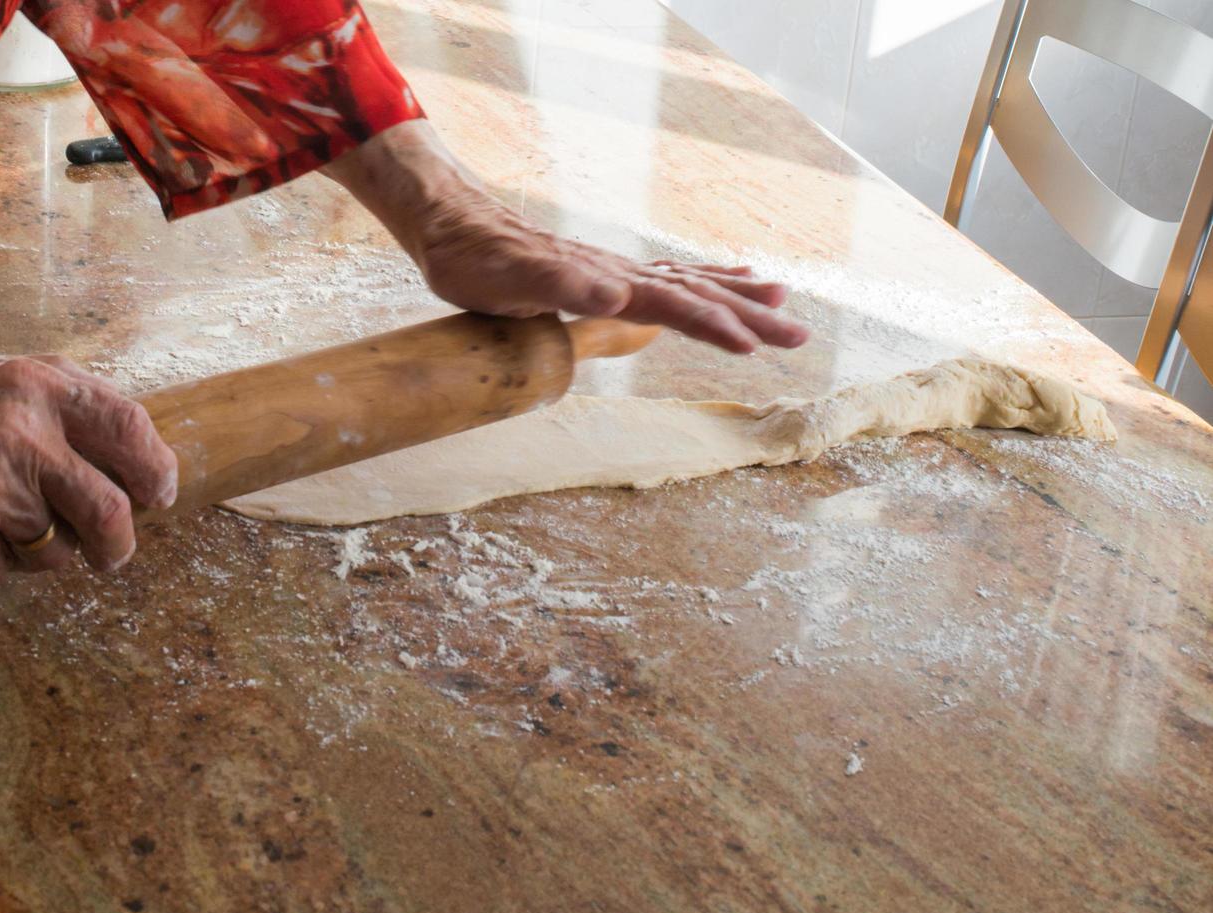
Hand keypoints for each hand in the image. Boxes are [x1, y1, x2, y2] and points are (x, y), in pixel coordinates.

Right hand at [0, 346, 177, 582]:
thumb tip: (127, 446)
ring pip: (57, 550)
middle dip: (120, 545)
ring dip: (41, 549)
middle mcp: (21, 436)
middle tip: (113, 553)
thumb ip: (58, 403)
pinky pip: (2, 570)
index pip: (131, 428)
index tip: (159, 493)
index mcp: (38, 386)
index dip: (156, 468)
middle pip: (111, 512)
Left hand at [323, 120, 807, 353]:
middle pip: (698, 293)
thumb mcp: (509, 278)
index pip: (674, 303)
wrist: (452, 226)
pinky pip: (669, 279)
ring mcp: (615, 272)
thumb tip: (618, 292)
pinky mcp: (604, 276)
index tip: (753, 346)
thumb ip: (561, 283)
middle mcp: (620, 273)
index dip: (713, 325)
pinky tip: (721, 283)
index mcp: (607, 280)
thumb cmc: (474, 260)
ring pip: (691, 283)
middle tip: (800, 335)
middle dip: (749, 315)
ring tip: (783, 301)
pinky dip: (704, 282)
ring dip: (738, 297)